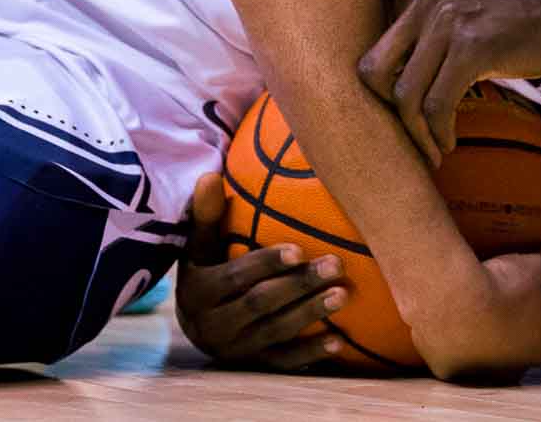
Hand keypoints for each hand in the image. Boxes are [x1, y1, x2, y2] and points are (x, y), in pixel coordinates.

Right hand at [175, 172, 350, 370]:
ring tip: (344, 294)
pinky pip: (283, 362)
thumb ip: (207, 214)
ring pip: (276, 333)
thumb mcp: (199, 244)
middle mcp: (214, 326)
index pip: (237, 278)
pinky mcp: (253, 365)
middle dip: (299, 285)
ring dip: (311, 314)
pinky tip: (339, 342)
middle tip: (337, 264)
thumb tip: (210, 175)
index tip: (299, 249)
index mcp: (199, 292)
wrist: (195, 323)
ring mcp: (235, 349)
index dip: (267, 264)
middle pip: (261, 304)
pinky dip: (310, 354)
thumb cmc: (206, 268)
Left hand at [359, 0, 540, 164]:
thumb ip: (419, 36)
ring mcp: (447, 19)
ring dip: (416, 134)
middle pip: (374, 72)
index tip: (405, 119)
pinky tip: (451, 142)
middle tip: (412, 140)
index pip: (372, 52)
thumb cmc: (515, 23)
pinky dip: (439, 133)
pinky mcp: (472, 45)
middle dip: (388, 115)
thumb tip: (382, 86)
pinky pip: (436, 105)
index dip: (384, 94)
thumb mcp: (457, 13)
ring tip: (435, 150)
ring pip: (405, 95)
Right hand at [413, 247, 540, 379]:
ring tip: (478, 295)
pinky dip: (457, 328)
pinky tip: (455, 306)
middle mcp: (513, 368)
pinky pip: (456, 345)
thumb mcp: (537, 266)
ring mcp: (480, 371)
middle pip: (521, 336)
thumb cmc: (504, 287)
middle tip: (506, 288)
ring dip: (486, 324)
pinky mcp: (448, 366)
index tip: (536, 280)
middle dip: (517, 315)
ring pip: (488, 344)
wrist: (454, 298)